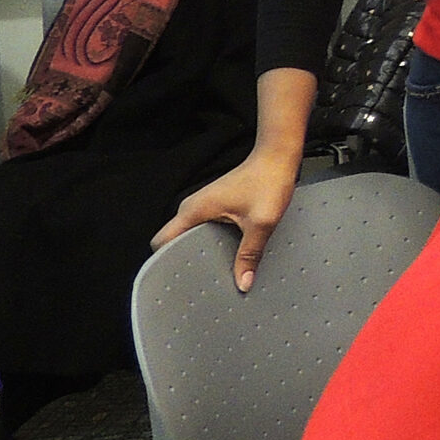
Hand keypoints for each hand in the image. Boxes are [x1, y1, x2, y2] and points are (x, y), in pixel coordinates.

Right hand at [152, 146, 298, 291]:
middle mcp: (193, 207)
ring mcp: (204, 205)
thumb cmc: (267, 181)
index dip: (164, 262)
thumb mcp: (261, 223)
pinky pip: (205, 228)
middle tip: (200, 281)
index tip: (176, 280)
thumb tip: (243, 282)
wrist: (278, 157)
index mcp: (194, 210)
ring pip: (191, 235)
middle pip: (175, 241)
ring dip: (201, 251)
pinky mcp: (216, 205)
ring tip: (215, 270)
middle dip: (185, 261)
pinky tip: (227, 253)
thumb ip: (250, 254)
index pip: (161, 241)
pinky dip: (211, 241)